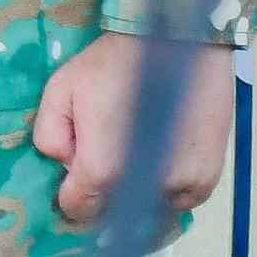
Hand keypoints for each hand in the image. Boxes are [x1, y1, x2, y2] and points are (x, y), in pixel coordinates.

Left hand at [35, 32, 236, 225]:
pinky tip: (160, 155)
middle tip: (106, 152)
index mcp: (104, 170)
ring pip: (147, 209)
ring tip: (136, 149)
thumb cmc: (115, 64)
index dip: (70, 193)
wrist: (176, 43)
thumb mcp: (61, 90)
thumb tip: (64, 164)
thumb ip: (49, 135)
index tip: (74, 173)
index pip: (78, 210)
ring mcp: (181, 186)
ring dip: (137, 191)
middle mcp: (144, 187)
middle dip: (102, 191)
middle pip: (113, 213)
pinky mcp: (207, 179)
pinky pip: (180, 200)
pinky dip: (168, 187)